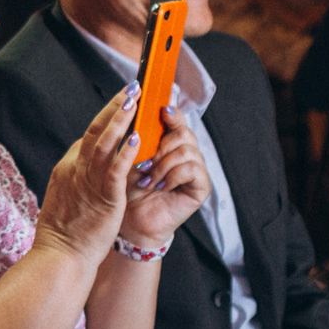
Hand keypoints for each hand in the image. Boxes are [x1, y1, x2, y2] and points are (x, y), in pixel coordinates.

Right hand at [35, 85, 140, 264]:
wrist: (60, 257)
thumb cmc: (65, 232)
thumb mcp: (66, 195)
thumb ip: (78, 177)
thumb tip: (87, 162)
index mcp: (67, 169)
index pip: (88, 138)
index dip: (106, 118)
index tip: (121, 104)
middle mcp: (75, 170)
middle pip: (95, 131)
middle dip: (115, 108)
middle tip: (132, 88)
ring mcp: (88, 183)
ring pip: (105, 143)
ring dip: (121, 119)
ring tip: (136, 100)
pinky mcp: (104, 198)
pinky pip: (115, 170)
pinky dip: (126, 151)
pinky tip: (137, 137)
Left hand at [121, 111, 208, 247]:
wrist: (129, 220)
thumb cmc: (127, 189)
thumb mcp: (130, 157)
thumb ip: (138, 135)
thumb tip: (139, 109)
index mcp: (169, 142)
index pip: (176, 119)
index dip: (171, 113)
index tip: (161, 109)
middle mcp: (186, 153)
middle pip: (183, 132)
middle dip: (160, 146)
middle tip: (144, 162)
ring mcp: (196, 169)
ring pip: (185, 150)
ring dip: (162, 165)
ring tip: (148, 179)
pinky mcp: (202, 186)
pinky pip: (191, 169)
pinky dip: (172, 176)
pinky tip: (160, 186)